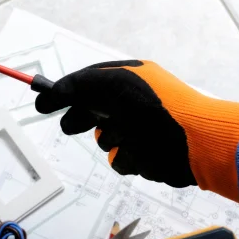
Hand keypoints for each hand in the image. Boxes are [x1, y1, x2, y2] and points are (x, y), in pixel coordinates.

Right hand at [36, 60, 238, 204]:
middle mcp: (131, 103)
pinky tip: (138, 150)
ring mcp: (137, 130)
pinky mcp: (142, 155)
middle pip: (91, 111)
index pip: (87, 83)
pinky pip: (118, 158)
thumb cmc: (155, 105)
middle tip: (72, 125)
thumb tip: (49, 93)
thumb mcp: (110, 83)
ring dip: (108, 137)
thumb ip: (76, 85)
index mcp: (127, 79)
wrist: (195, 142)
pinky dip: (124, 155)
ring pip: (103, 137)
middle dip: (80, 118)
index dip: (64, 91)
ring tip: (124, 135)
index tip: (42, 101)